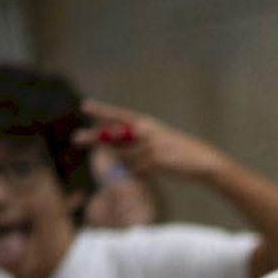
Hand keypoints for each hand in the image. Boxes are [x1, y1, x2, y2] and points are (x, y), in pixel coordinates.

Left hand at [77, 99, 228, 182]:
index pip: (120, 115)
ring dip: (127, 163)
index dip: (102, 111)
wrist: (202, 160)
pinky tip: (153, 170)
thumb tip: (113, 151)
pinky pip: (136, 170)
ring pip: (124, 157)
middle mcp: (146, 131)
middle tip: (76, 138)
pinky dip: (139, 172)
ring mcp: (149, 146)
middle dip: (94, 137)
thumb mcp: (158, 140)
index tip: (84, 105)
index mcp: (146, 122)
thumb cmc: (178, 151)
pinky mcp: (155, 161)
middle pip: (113, 135)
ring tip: (146, 163)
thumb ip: (136, 143)